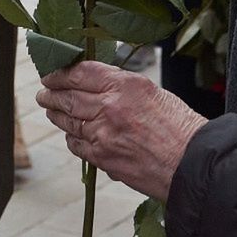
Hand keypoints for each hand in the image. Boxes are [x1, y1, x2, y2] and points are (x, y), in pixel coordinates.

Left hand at [37, 60, 204, 201]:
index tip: (51, 74)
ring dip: (56, 114)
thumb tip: (95, 83)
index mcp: (124, 84)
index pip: (80, 72)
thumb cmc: (181, 127)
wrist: (193, 164)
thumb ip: (121, 86)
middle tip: (43, 92)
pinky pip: (77, 144)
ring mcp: (103, 134)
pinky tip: (70, 134)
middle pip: (69, 96)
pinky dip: (71, 138)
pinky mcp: (103, 158)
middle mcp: (109, 106)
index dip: (61, 73)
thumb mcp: (152, 92)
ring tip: (50, 109)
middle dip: (52, 94)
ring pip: (69, 121)